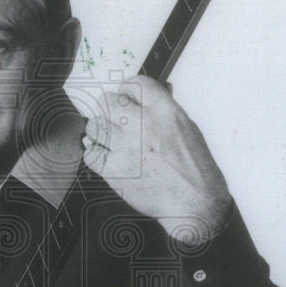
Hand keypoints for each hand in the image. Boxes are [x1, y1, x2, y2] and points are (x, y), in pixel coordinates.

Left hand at [82, 75, 231, 243]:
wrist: (195, 202)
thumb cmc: (194, 170)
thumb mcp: (187, 129)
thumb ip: (162, 113)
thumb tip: (141, 103)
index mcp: (165, 112)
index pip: (133, 84)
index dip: (127, 90)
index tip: (125, 97)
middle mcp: (143, 126)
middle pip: (107, 101)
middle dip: (110, 110)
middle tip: (116, 121)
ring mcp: (126, 148)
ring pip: (94, 126)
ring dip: (101, 133)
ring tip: (111, 141)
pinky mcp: (114, 170)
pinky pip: (90, 154)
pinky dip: (97, 156)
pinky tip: (108, 159)